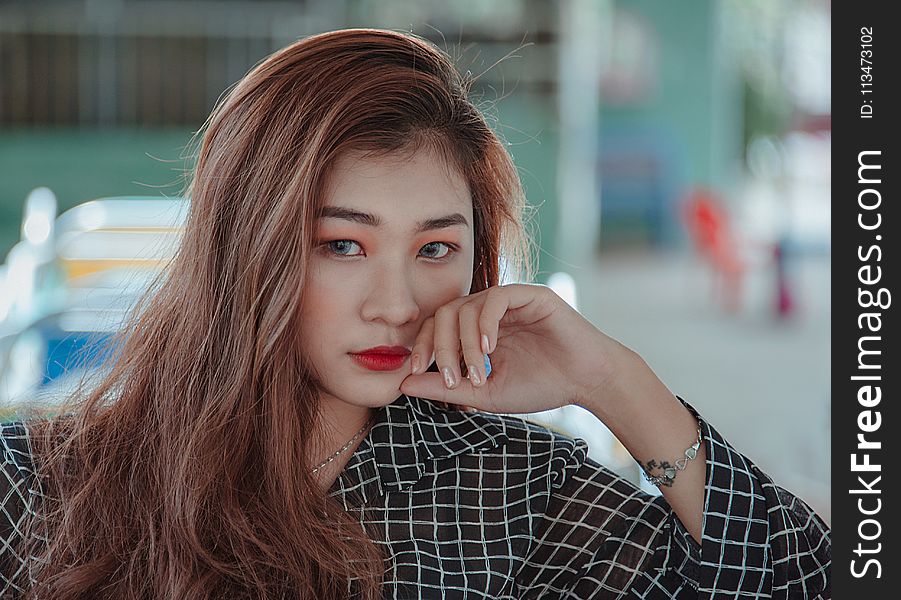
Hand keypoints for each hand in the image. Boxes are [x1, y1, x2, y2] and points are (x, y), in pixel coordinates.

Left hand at [399, 283, 632, 414]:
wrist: (587, 381)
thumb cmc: (541, 385)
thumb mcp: (485, 392)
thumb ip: (446, 387)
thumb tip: (404, 385)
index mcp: (476, 330)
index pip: (436, 326)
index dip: (422, 346)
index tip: (416, 373)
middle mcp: (489, 311)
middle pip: (445, 313)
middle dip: (438, 345)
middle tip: (449, 377)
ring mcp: (509, 300)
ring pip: (467, 306)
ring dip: (465, 344)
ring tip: (478, 372)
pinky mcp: (530, 294)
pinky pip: (496, 297)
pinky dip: (486, 323)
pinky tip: (490, 349)